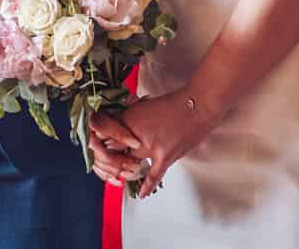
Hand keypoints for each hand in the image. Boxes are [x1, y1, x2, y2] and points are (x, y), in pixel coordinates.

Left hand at [90, 92, 214, 197]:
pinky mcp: (165, 157)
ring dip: (129, 168)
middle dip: (115, 156)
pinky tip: (141, 194)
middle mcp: (135, 134)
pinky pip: (153, 176)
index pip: (107, 136)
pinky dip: (147, 185)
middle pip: (116, 152)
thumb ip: (130, 117)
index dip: (104, 143)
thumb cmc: (173, 103)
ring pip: (131, 164)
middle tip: (114, 161)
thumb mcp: (144, 106)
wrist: (197, 106)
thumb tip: (121, 127)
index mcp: (128, 119)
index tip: (101, 148)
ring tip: (126, 171)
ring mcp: (149, 147)